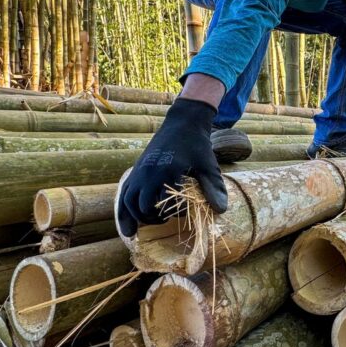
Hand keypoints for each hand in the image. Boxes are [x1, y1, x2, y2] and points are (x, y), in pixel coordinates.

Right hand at [116, 98, 227, 236]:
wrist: (183, 123)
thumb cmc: (197, 145)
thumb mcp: (208, 165)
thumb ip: (213, 187)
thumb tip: (221, 210)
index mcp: (168, 172)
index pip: (164, 204)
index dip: (173, 213)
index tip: (183, 212)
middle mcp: (149, 172)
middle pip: (141, 206)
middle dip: (152, 218)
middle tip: (165, 219)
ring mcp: (140, 171)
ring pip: (127, 201)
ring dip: (136, 215)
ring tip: (151, 221)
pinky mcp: (136, 170)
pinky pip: (124, 193)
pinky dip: (124, 209)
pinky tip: (129, 224)